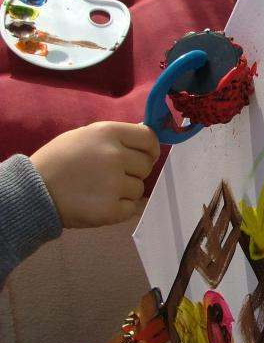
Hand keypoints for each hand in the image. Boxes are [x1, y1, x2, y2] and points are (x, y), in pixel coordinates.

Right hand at [31, 122, 159, 227]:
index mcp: (108, 133)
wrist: (33, 191)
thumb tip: (145, 140)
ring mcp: (114, 184)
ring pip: (139, 188)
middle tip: (112, 175)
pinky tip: (100, 202)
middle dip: (134, 171)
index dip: (151, 148)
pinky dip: (120, 208)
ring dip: (125, 191)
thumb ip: (115, 137)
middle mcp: (115, 156)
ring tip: (100, 189)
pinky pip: (131, 208)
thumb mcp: (85, 136)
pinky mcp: (111, 209)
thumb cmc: (58, 160)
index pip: (148, 138)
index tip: (146, 155)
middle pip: (146, 165)